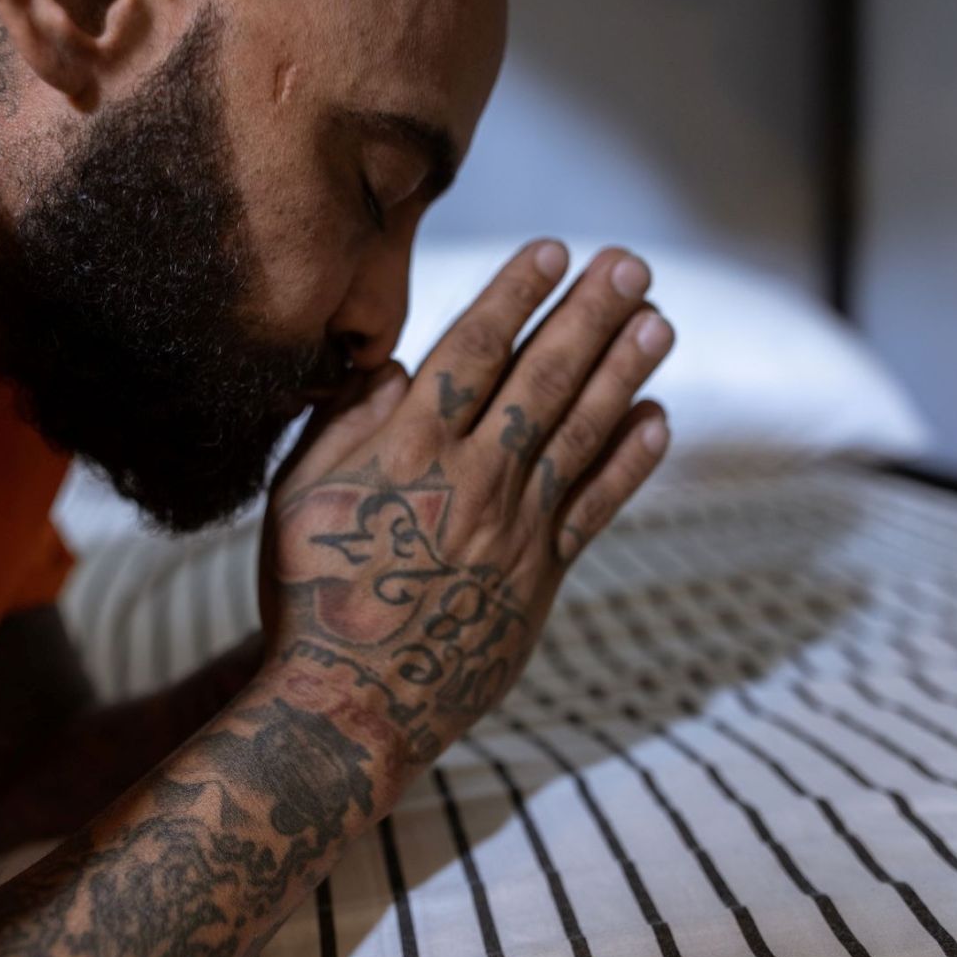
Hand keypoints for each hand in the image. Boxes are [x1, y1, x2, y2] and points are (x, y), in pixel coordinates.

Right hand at [259, 242, 673, 762]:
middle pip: (543, 379)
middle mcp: (472, 480)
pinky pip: (595, 508)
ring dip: (624, 372)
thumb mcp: (297, 497)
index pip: (475, 350)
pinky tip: (656, 421)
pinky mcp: (540, 578)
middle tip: (630, 264)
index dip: (517, 294)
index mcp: (407, 451)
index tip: (554, 251)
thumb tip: (400, 365)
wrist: (347, 705)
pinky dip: (629, 463)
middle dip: (590, 314)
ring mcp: (514, 529)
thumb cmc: (309, 594)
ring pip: (581, 433)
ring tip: (658, 322)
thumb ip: (346, 425)